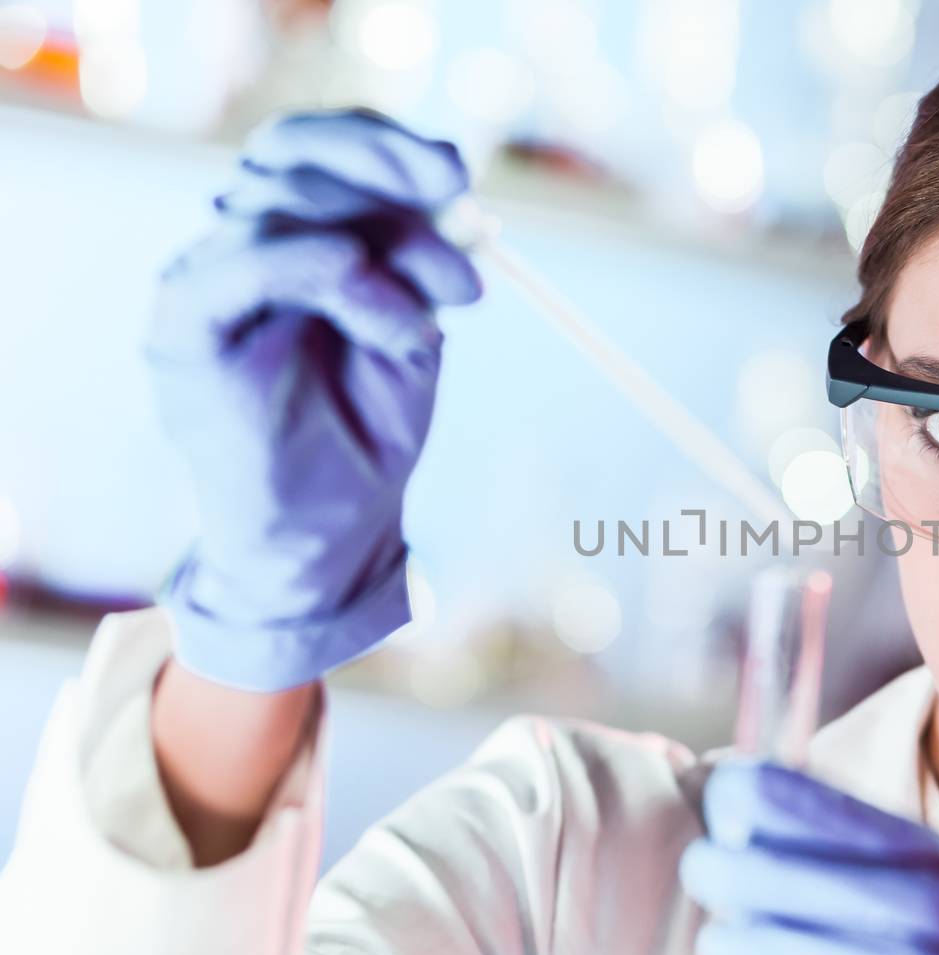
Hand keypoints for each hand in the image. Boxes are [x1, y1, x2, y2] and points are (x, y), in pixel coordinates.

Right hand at [145, 108, 481, 690]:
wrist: (328, 534)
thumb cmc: (367, 434)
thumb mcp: (414, 331)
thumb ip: (423, 264)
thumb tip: (459, 202)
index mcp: (292, 237)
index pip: (319, 148)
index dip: (386, 144)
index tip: (458, 172)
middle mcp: (240, 248)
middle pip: (293, 156)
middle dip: (387, 170)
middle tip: (461, 204)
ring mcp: (207, 283)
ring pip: (278, 205)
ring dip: (379, 245)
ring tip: (433, 317)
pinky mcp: (185, 330)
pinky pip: (241, 268)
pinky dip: (318, 267)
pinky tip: (377, 298)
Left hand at [679, 758, 938, 954]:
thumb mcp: (898, 924)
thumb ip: (833, 877)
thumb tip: (727, 797)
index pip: (909, 835)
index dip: (825, 810)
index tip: (732, 789)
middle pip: (913, 898)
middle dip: (797, 878)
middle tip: (701, 866)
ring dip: (810, 952)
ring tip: (722, 941)